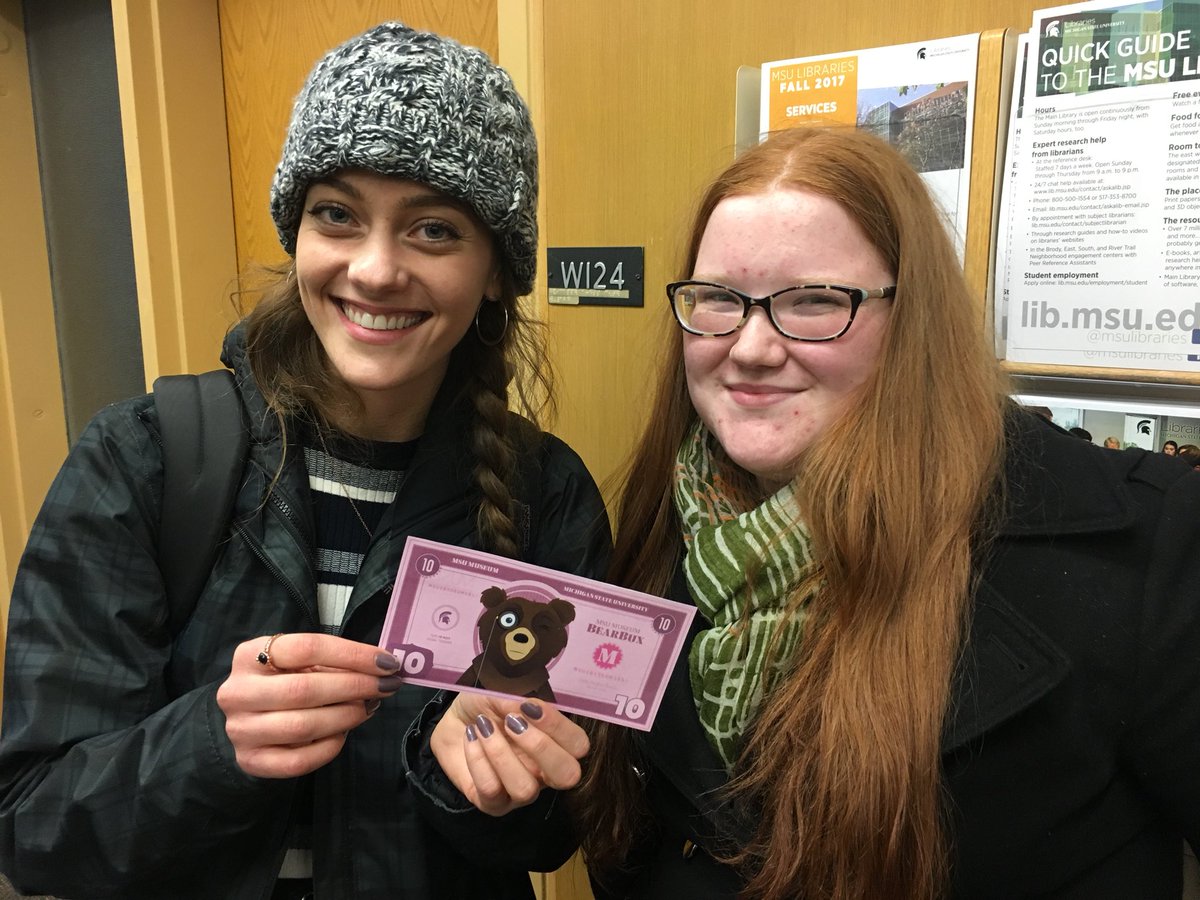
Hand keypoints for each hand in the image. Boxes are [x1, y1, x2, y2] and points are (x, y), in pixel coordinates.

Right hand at [217, 632, 402, 777]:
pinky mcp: (251, 761)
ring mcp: (241, 729)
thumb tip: (381, 668)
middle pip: (304, 689)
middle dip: (354, 687)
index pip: (307, 648)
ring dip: (345, 717)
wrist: (247, 718)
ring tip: (367, 708)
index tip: (386, 662)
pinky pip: (299, 761)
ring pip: (303, 726)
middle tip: (385, 687)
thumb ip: (332, 662)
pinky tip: (343, 733)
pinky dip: (330, 747)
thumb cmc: (281, 681)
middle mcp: (238, 692)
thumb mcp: (299, 662)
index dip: (352, 654)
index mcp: (249, 655)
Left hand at [429, 692, 588, 816]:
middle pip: (566, 776)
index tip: (529, 706)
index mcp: (557, 743)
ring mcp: (520, 791)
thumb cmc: (487, 706)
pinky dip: (477, 759)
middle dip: (540, 747)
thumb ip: (520, 700)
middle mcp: (545, 772)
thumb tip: (528, 707)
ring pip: (525, 789)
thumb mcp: (503, 693)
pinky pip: (491, 790)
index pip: (579, 745)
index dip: (559, 727)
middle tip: (511, 723)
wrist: (454, 720)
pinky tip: (471, 737)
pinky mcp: (493, 804)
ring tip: (483, 727)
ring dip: (501, 754)